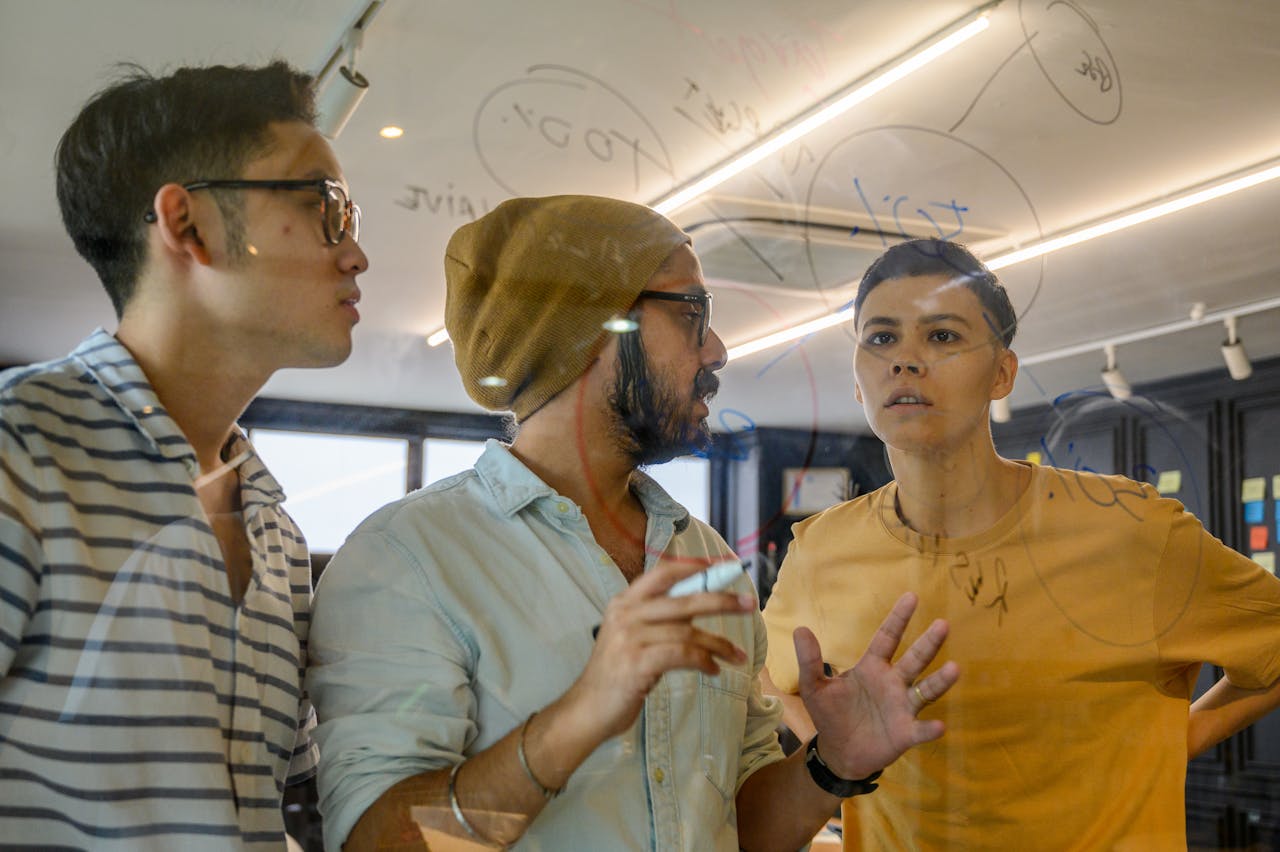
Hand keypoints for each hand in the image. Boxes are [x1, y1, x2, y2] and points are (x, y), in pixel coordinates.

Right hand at [565, 563, 755, 742]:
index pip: (662, 573)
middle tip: (748, 604)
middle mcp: (625, 614)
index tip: (720, 566)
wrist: (587, 710)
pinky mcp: (637, 663)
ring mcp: (629, 638)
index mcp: (624, 602)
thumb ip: (658, 619)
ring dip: (718, 644)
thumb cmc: (616, 674)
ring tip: (737, 656)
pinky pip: (682, 655)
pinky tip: (714, 670)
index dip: (693, 566)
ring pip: (688, 632)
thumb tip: (699, 604)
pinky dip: (704, 661)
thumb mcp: (632, 637)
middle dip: (721, 601)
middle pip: (683, 600)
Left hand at [794, 592, 957, 780]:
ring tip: (955, 668)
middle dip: (928, 643)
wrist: (839, 752)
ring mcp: (903, 707)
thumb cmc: (831, 714)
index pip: (888, 638)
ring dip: (940, 681)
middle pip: (914, 659)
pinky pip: (921, 730)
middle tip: (943, 624)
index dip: (898, 619)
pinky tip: (939, 725)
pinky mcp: (906, 734)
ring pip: (925, 690)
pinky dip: (930, 728)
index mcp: (872, 667)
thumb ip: (810, 660)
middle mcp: (893, 683)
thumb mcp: (814, 687)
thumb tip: (800, 629)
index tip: (912, 597)